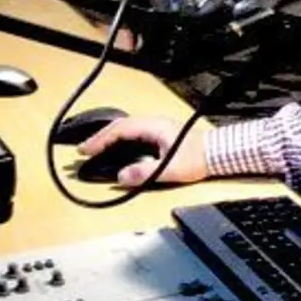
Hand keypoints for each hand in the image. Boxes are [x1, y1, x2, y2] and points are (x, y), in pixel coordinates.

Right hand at [77, 116, 210, 186]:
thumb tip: (121, 176)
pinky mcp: (160, 135)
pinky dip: (119, 140)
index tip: (86, 150)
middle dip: (99, 138)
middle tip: (83, 150)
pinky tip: (115, 149)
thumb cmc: (198, 158)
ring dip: (109, 138)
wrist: (218, 154)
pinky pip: (133, 133)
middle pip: (119, 127)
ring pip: (125, 129)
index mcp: (153, 127)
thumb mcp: (170, 169)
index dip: (100, 140)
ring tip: (94, 149)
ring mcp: (156, 128)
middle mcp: (153, 124)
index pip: (120, 130)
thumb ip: (145, 173)